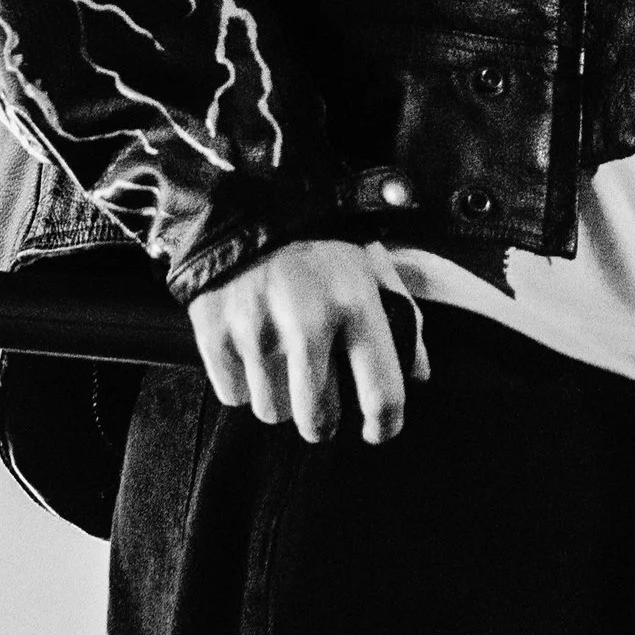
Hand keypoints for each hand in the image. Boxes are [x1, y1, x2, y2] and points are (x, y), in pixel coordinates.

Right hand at [187, 239, 429, 441]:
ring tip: (282, 363)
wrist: (247, 202)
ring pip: (274, 411)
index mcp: (355, 304)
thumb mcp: (372, 264)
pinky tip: (251, 350)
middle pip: (318, 419)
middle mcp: (307, 322)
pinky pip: (234, 395)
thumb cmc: (319, 240)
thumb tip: (420, 375)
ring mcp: (257, 330)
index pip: (381, 394)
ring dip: (281, 397)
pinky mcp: (215, 333)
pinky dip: (244, 382)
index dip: (385, 425)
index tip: (378, 431)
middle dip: (323, 419)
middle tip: (320, 401)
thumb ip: (401, 316)